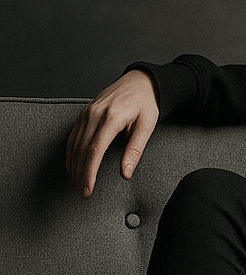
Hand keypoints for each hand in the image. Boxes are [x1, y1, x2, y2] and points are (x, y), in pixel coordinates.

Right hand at [66, 69, 158, 197]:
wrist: (140, 82)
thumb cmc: (146, 104)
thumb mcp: (146, 127)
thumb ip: (135, 150)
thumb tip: (125, 173)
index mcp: (111, 118)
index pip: (94, 150)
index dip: (88, 172)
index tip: (87, 188)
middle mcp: (95, 115)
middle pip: (81, 150)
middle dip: (80, 173)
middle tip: (81, 192)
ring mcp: (87, 113)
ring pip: (74, 143)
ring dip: (73, 165)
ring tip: (76, 183)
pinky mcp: (84, 113)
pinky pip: (73, 135)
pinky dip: (70, 153)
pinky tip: (72, 165)